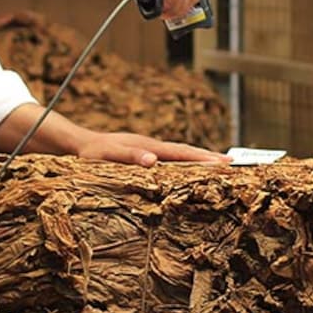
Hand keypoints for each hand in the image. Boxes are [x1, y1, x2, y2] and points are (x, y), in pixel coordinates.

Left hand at [74, 130, 231, 167]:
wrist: (79, 144)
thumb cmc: (91, 154)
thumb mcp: (108, 156)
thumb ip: (130, 157)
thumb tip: (153, 161)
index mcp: (149, 147)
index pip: (181, 153)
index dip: (203, 158)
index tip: (223, 162)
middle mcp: (153, 146)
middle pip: (186, 150)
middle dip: (209, 157)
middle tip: (233, 162)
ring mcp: (150, 149)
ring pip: (181, 153)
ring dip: (200, 158)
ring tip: (221, 164)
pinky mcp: (146, 154)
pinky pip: (172, 158)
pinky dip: (187, 161)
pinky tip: (192, 168)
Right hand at [119, 0, 197, 20]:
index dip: (184, 4)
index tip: (177, 10)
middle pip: (191, 0)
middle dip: (179, 11)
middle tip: (168, 15)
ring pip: (182, 4)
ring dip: (170, 11)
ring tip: (160, 12)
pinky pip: (172, 3)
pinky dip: (164, 8)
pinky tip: (157, 6)